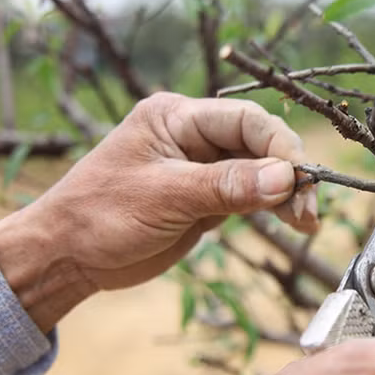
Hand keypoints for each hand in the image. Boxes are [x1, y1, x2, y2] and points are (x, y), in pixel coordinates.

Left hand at [0, 92, 317, 331]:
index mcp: (177, 117)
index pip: (246, 120)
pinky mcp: (207, 196)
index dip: (280, 148)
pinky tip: (292, 222)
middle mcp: (194, 136)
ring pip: (261, 171)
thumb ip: (226, 185)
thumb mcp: (165, 198)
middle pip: (261, 144)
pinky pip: (251, 195)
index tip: (300, 181)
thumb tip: (285, 178)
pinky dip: (273, 207)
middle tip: (306, 212)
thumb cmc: (100, 216)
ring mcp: (203, 167)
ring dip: (286, 194)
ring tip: (305, 223)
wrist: (68, 256)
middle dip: (288, 174)